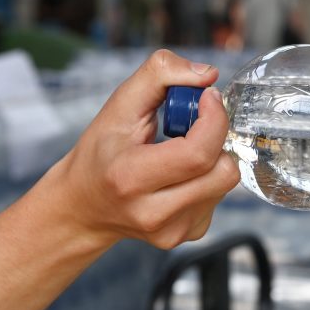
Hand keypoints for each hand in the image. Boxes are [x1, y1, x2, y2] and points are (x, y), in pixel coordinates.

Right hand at [46, 49, 239, 249]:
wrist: (83, 206)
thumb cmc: (101, 153)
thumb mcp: (118, 106)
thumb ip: (159, 75)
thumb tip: (208, 74)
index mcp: (130, 178)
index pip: (198, 153)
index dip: (214, 118)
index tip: (208, 97)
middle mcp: (153, 213)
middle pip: (222, 172)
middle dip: (217, 138)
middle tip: (193, 126)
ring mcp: (172, 230)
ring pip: (225, 182)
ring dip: (213, 157)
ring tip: (181, 152)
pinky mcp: (187, 235)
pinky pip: (220, 196)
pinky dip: (208, 177)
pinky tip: (181, 175)